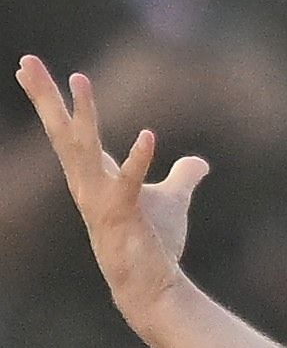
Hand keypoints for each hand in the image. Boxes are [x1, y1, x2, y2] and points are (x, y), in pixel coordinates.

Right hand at [16, 58, 206, 321]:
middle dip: (45, 96)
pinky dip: (139, 160)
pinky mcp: (124, 216)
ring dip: (83, 115)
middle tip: (26, 60)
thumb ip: (181, 178)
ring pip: (84, 150)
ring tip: (79, 79)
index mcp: (94, 175)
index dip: (50, 100)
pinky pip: (129, 184)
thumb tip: (199, 162)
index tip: (27, 67)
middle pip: (62, 132)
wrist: (154, 287)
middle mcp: (88, 184)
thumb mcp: (171, 201)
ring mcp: (101, 200)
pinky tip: (149, 136)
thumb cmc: (154, 244)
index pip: (67, 130)